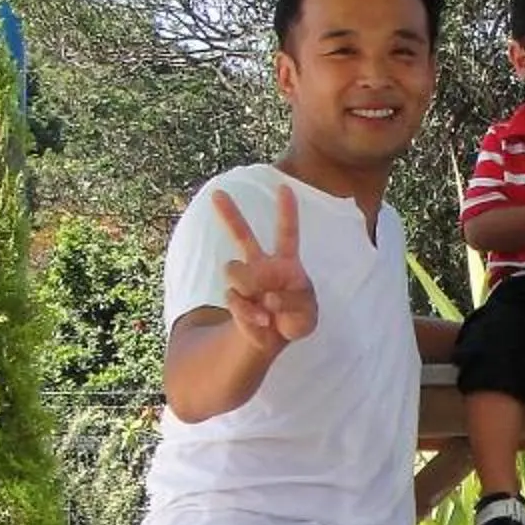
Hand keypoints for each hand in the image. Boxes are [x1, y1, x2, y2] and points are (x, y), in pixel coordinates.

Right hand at [214, 183, 317, 350]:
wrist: (274, 337)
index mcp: (286, 262)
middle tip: (217, 193)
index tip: (284, 187)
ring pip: (232, 269)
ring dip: (247, 285)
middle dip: (229, 214)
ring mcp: (246, 281)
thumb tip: (268, 297)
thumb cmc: (296, 319)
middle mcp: (262, 266)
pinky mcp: (234, 298)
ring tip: (266, 305)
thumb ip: (294, 303)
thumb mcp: (307, 315)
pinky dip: (250, 314)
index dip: (286, 211)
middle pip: (242, 235)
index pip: (287, 233)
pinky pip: (235, 299)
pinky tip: (264, 321)